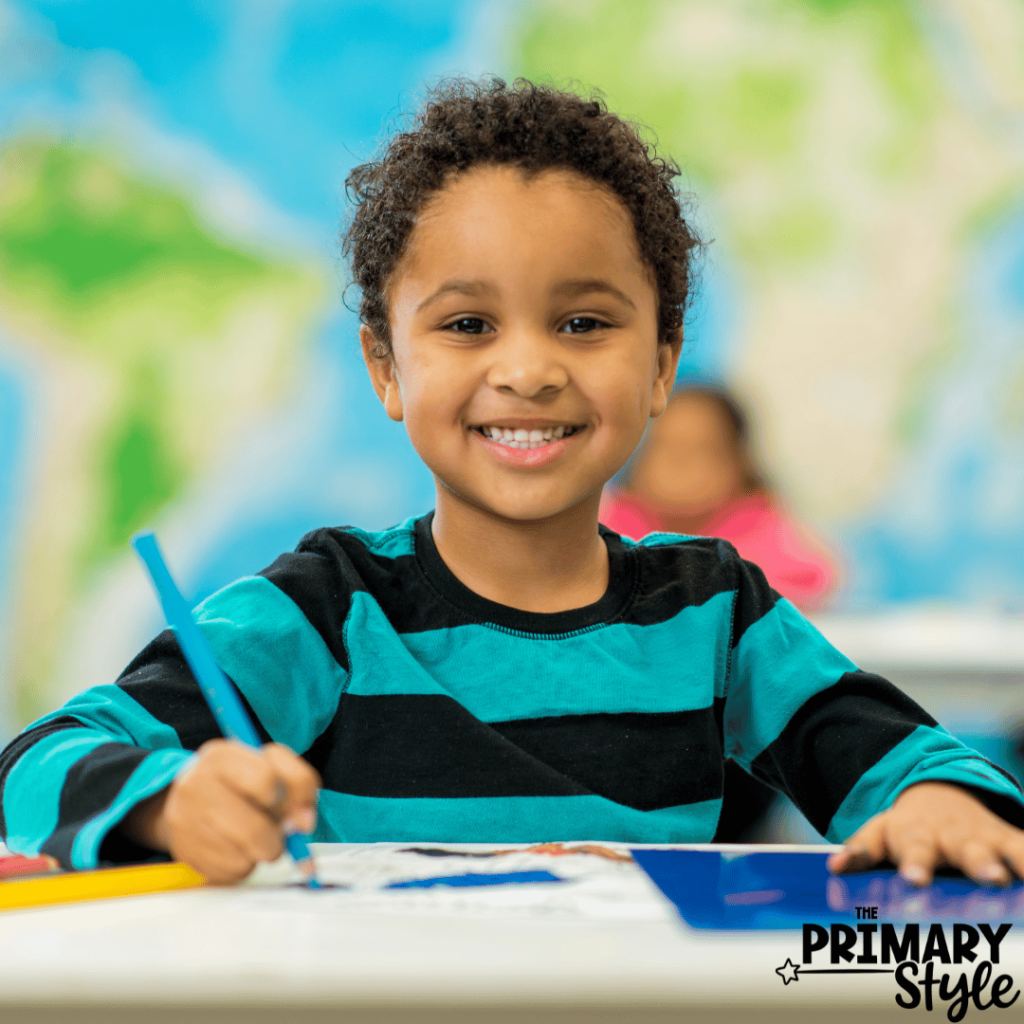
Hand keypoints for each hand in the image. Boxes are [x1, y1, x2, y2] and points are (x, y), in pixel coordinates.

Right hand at [122, 739, 320, 883]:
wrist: (193, 800)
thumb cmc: (242, 781)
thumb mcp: (272, 765)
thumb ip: (299, 783)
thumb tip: (304, 823)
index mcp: (221, 756)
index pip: (265, 780)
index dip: (287, 799)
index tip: (290, 807)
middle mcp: (195, 786)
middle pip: (254, 830)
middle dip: (276, 839)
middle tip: (277, 834)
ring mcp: (184, 821)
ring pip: (243, 856)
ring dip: (261, 853)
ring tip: (255, 838)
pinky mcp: (184, 852)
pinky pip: (231, 871)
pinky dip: (245, 865)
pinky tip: (237, 848)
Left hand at [827, 781, 1023, 886]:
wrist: (939, 797)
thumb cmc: (906, 831)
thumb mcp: (879, 835)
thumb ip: (860, 851)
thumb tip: (835, 867)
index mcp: (911, 834)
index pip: (909, 847)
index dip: (913, 864)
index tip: (915, 880)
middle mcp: (949, 835)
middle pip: (960, 848)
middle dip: (976, 864)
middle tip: (987, 879)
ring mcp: (981, 837)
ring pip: (994, 850)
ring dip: (1002, 863)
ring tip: (1007, 879)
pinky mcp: (1007, 840)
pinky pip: (1023, 849)